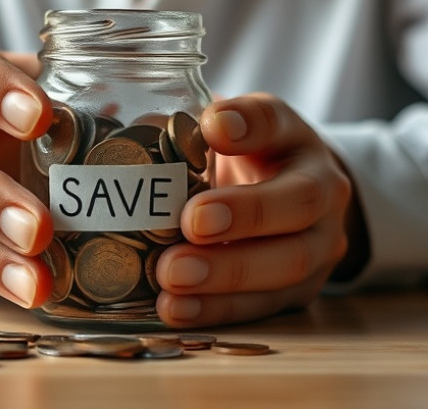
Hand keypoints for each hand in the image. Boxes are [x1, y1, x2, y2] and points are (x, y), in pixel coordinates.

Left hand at [155, 93, 352, 326]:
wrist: (287, 204)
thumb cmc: (236, 163)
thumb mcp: (216, 132)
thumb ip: (175, 124)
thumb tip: (108, 116)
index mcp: (290, 136)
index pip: (275, 120)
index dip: (248, 122)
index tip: (213, 124)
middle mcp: (319, 187)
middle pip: (299, 201)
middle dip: (245, 214)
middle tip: (192, 221)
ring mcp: (318, 244)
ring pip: (288, 262)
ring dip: (227, 273)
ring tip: (172, 276)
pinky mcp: (299, 291)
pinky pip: (263, 306)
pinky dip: (217, 310)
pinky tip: (175, 309)